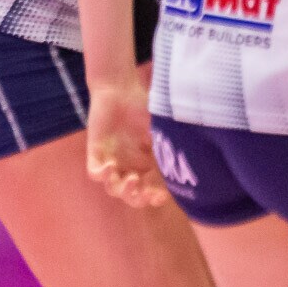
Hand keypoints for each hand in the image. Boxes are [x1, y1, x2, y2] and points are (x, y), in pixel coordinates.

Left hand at [85, 76, 167, 207]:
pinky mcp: (96, 152)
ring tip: (132, 179)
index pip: (149, 189)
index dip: (154, 197)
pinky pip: (94, 173)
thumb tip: (192, 160)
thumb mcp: (161, 129)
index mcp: (145, 164)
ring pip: (112, 188)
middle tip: (145, 192)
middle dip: (138, 198)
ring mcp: (111, 160)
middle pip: (130, 195)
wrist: (120, 88)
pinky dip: (102, 175)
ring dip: (122, 190)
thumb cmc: (143, 105)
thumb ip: (172, 145)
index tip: (161, 196)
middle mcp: (128, 166)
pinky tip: (111, 166)